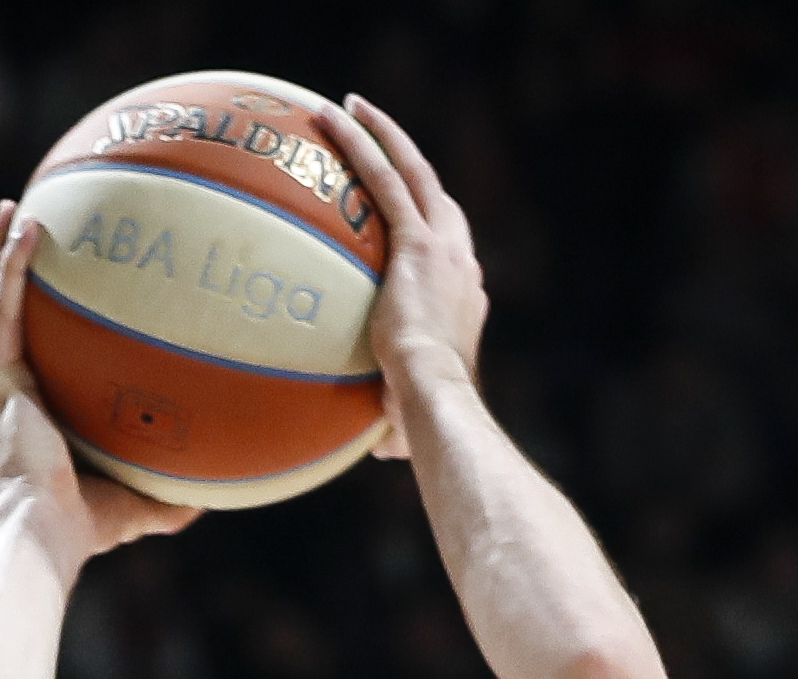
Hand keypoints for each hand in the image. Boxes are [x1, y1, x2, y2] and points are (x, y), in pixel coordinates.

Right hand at [0, 200, 197, 566]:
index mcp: (29, 410)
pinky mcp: (0, 378)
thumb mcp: (138, 505)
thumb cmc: (87, 527)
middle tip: (22, 220)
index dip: (28, 314)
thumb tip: (213, 497)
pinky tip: (24, 226)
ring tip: (12, 207)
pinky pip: (2, 309)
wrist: (49, 533)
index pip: (25, 349)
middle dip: (4, 267)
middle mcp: (7, 389)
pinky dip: (9, 265)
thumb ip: (169, 498)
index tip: (47, 280)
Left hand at [311, 95, 488, 435]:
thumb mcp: (412, 419)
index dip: (427, 225)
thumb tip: (382, 452)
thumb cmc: (425, 423)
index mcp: (463, 297)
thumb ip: (398, 424)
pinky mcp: (416, 241)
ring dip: (382, 134)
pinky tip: (334, 115)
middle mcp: (461, 261)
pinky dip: (361, 142)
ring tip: (349, 107)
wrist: (436, 400)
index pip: (446, 250)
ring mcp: (442, 246)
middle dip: (406, 159)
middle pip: (434, 194)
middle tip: (376, 135)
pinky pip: (383, 177)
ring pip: (412, 171)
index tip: (402, 214)